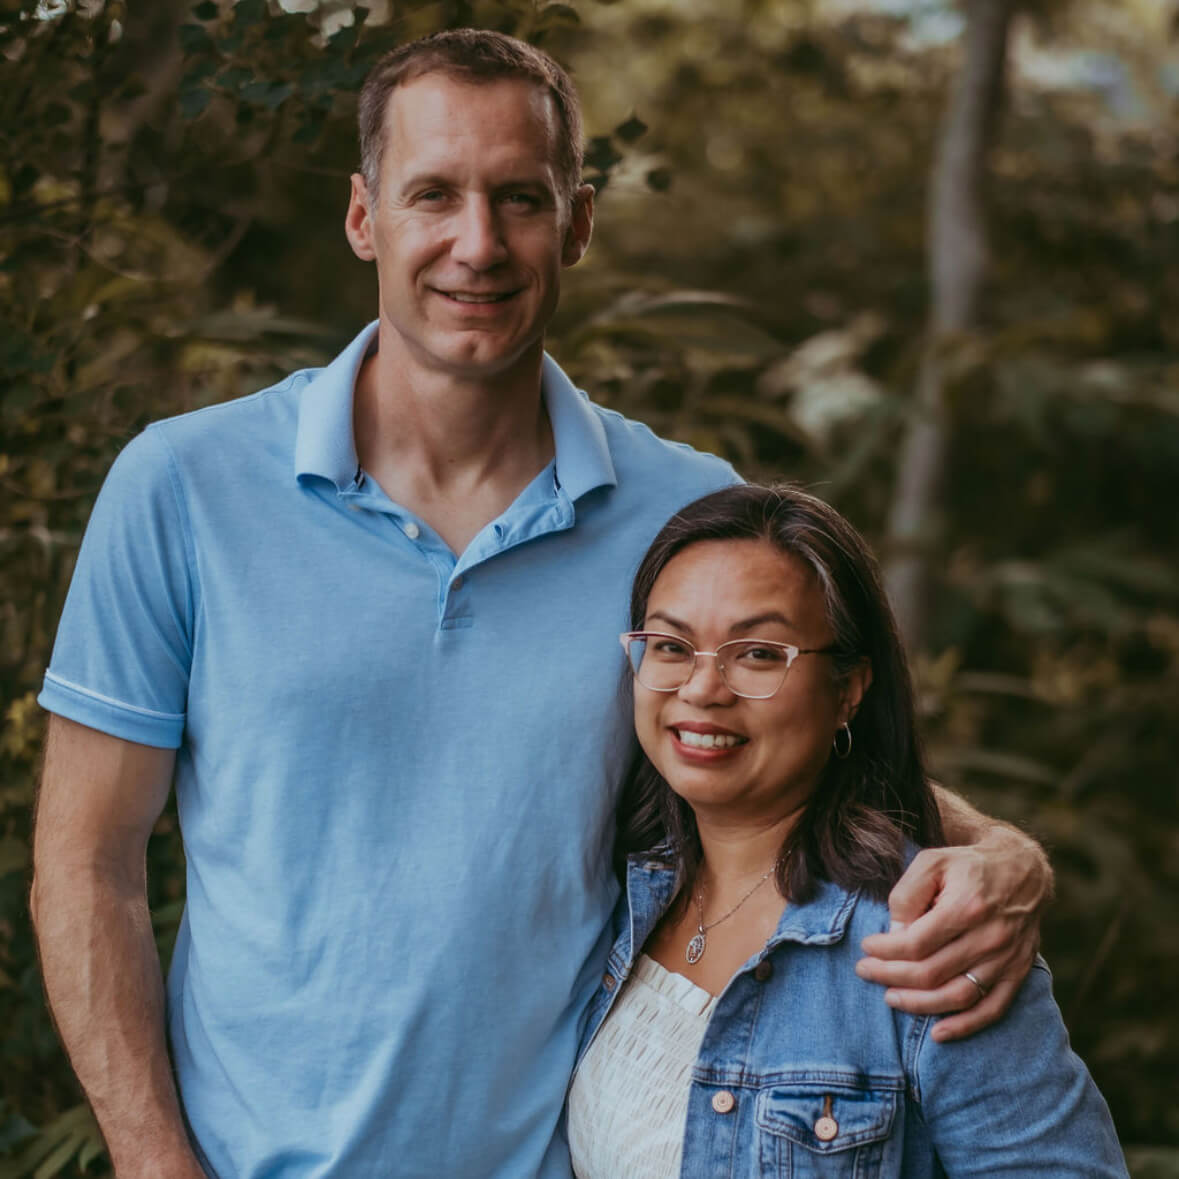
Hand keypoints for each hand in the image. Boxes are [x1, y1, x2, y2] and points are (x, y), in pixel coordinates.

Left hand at [855, 828, 1051, 1040]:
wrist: (1022, 870)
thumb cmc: (968, 866)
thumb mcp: (931, 862)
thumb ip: (908, 895)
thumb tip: (895, 934)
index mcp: (966, 907)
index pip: (916, 943)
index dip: (885, 951)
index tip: (867, 947)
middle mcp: (990, 937)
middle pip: (932, 973)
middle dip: (891, 977)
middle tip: (866, 971)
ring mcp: (1006, 959)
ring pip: (958, 996)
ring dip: (920, 1005)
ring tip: (890, 998)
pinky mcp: (1018, 972)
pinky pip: (993, 1009)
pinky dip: (965, 1026)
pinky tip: (939, 1033)